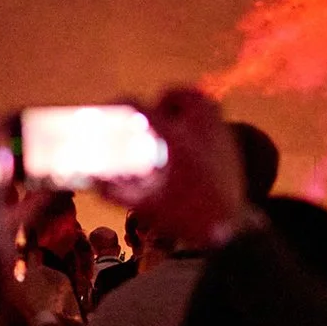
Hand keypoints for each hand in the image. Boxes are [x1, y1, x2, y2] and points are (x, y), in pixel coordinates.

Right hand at [127, 89, 252, 252]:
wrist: (229, 231)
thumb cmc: (186, 219)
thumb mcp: (145, 206)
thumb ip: (116, 191)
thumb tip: (94, 181)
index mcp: (175, 140)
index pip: (141, 107)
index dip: (121, 104)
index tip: (113, 110)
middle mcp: (201, 131)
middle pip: (183, 94)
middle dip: (164, 100)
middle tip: (153, 117)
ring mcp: (221, 136)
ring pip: (205, 102)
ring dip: (186, 107)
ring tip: (172, 126)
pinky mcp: (232, 147)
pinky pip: (216, 120)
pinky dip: (201, 122)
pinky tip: (190, 146)